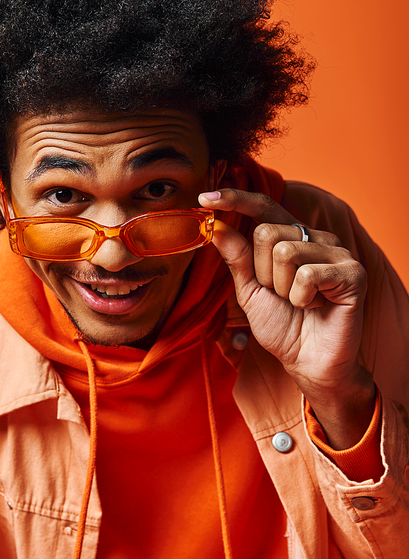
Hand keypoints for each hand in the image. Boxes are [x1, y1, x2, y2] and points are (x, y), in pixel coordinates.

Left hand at [199, 188, 375, 448]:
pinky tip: (316, 306)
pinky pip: (307, 274)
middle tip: (280, 295)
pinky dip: (302, 297)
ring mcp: (336, 252)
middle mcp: (315, 237)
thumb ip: (237, 259)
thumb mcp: (250, 292)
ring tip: (299, 302)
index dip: (235, 199)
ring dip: (282, 288)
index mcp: (291, 237)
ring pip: (285, 252)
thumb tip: (216, 225)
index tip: (205, 197)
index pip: (263, 206)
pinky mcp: (352, 272)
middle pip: (266, 233)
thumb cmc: (282, 326)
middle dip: (262, 273)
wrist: (307, 361)